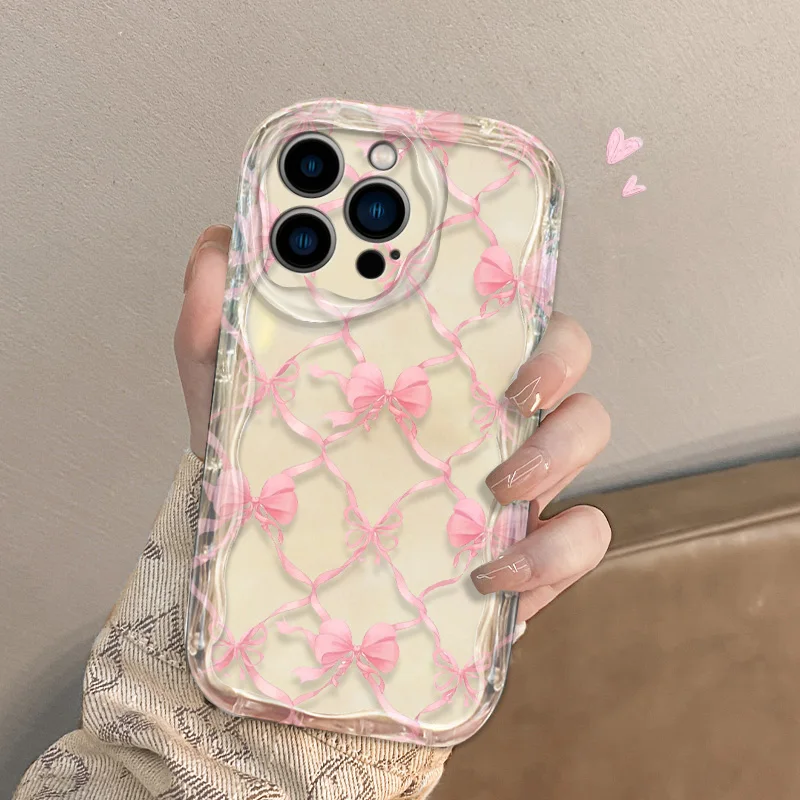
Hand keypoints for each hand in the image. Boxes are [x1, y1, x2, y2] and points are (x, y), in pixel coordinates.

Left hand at [175, 226, 611, 623]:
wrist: (289, 581)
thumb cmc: (272, 472)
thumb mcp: (234, 400)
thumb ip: (215, 326)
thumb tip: (215, 245)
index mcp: (434, 357)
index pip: (489, 295)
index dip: (505, 271)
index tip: (484, 270)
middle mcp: (488, 405)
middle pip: (566, 351)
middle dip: (558, 360)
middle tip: (513, 391)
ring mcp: (518, 473)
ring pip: (589, 433)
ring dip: (560, 455)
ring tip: (498, 490)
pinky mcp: (529, 547)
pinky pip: (582, 538)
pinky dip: (555, 555)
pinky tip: (492, 573)